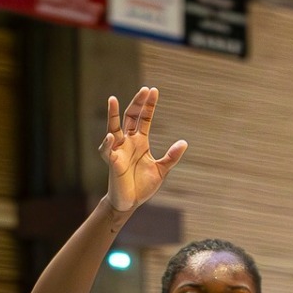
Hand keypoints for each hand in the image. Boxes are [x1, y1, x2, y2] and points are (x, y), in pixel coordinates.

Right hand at [99, 87, 186, 216]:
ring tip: (112, 99)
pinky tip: (111, 136)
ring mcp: (119, 150)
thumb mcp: (161, 170)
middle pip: (130, 116)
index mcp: (140, 141)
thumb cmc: (142, 185)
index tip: (154, 90)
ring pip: (113, 127)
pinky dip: (108, 143)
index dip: (149, 105)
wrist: (130, 202)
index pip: (145, 118)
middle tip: (144, 90)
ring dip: (112, 114)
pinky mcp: (112, 162)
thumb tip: (184, 142)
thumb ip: (171, 157)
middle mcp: (128, 142)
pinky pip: (108, 150)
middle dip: (137, 103)